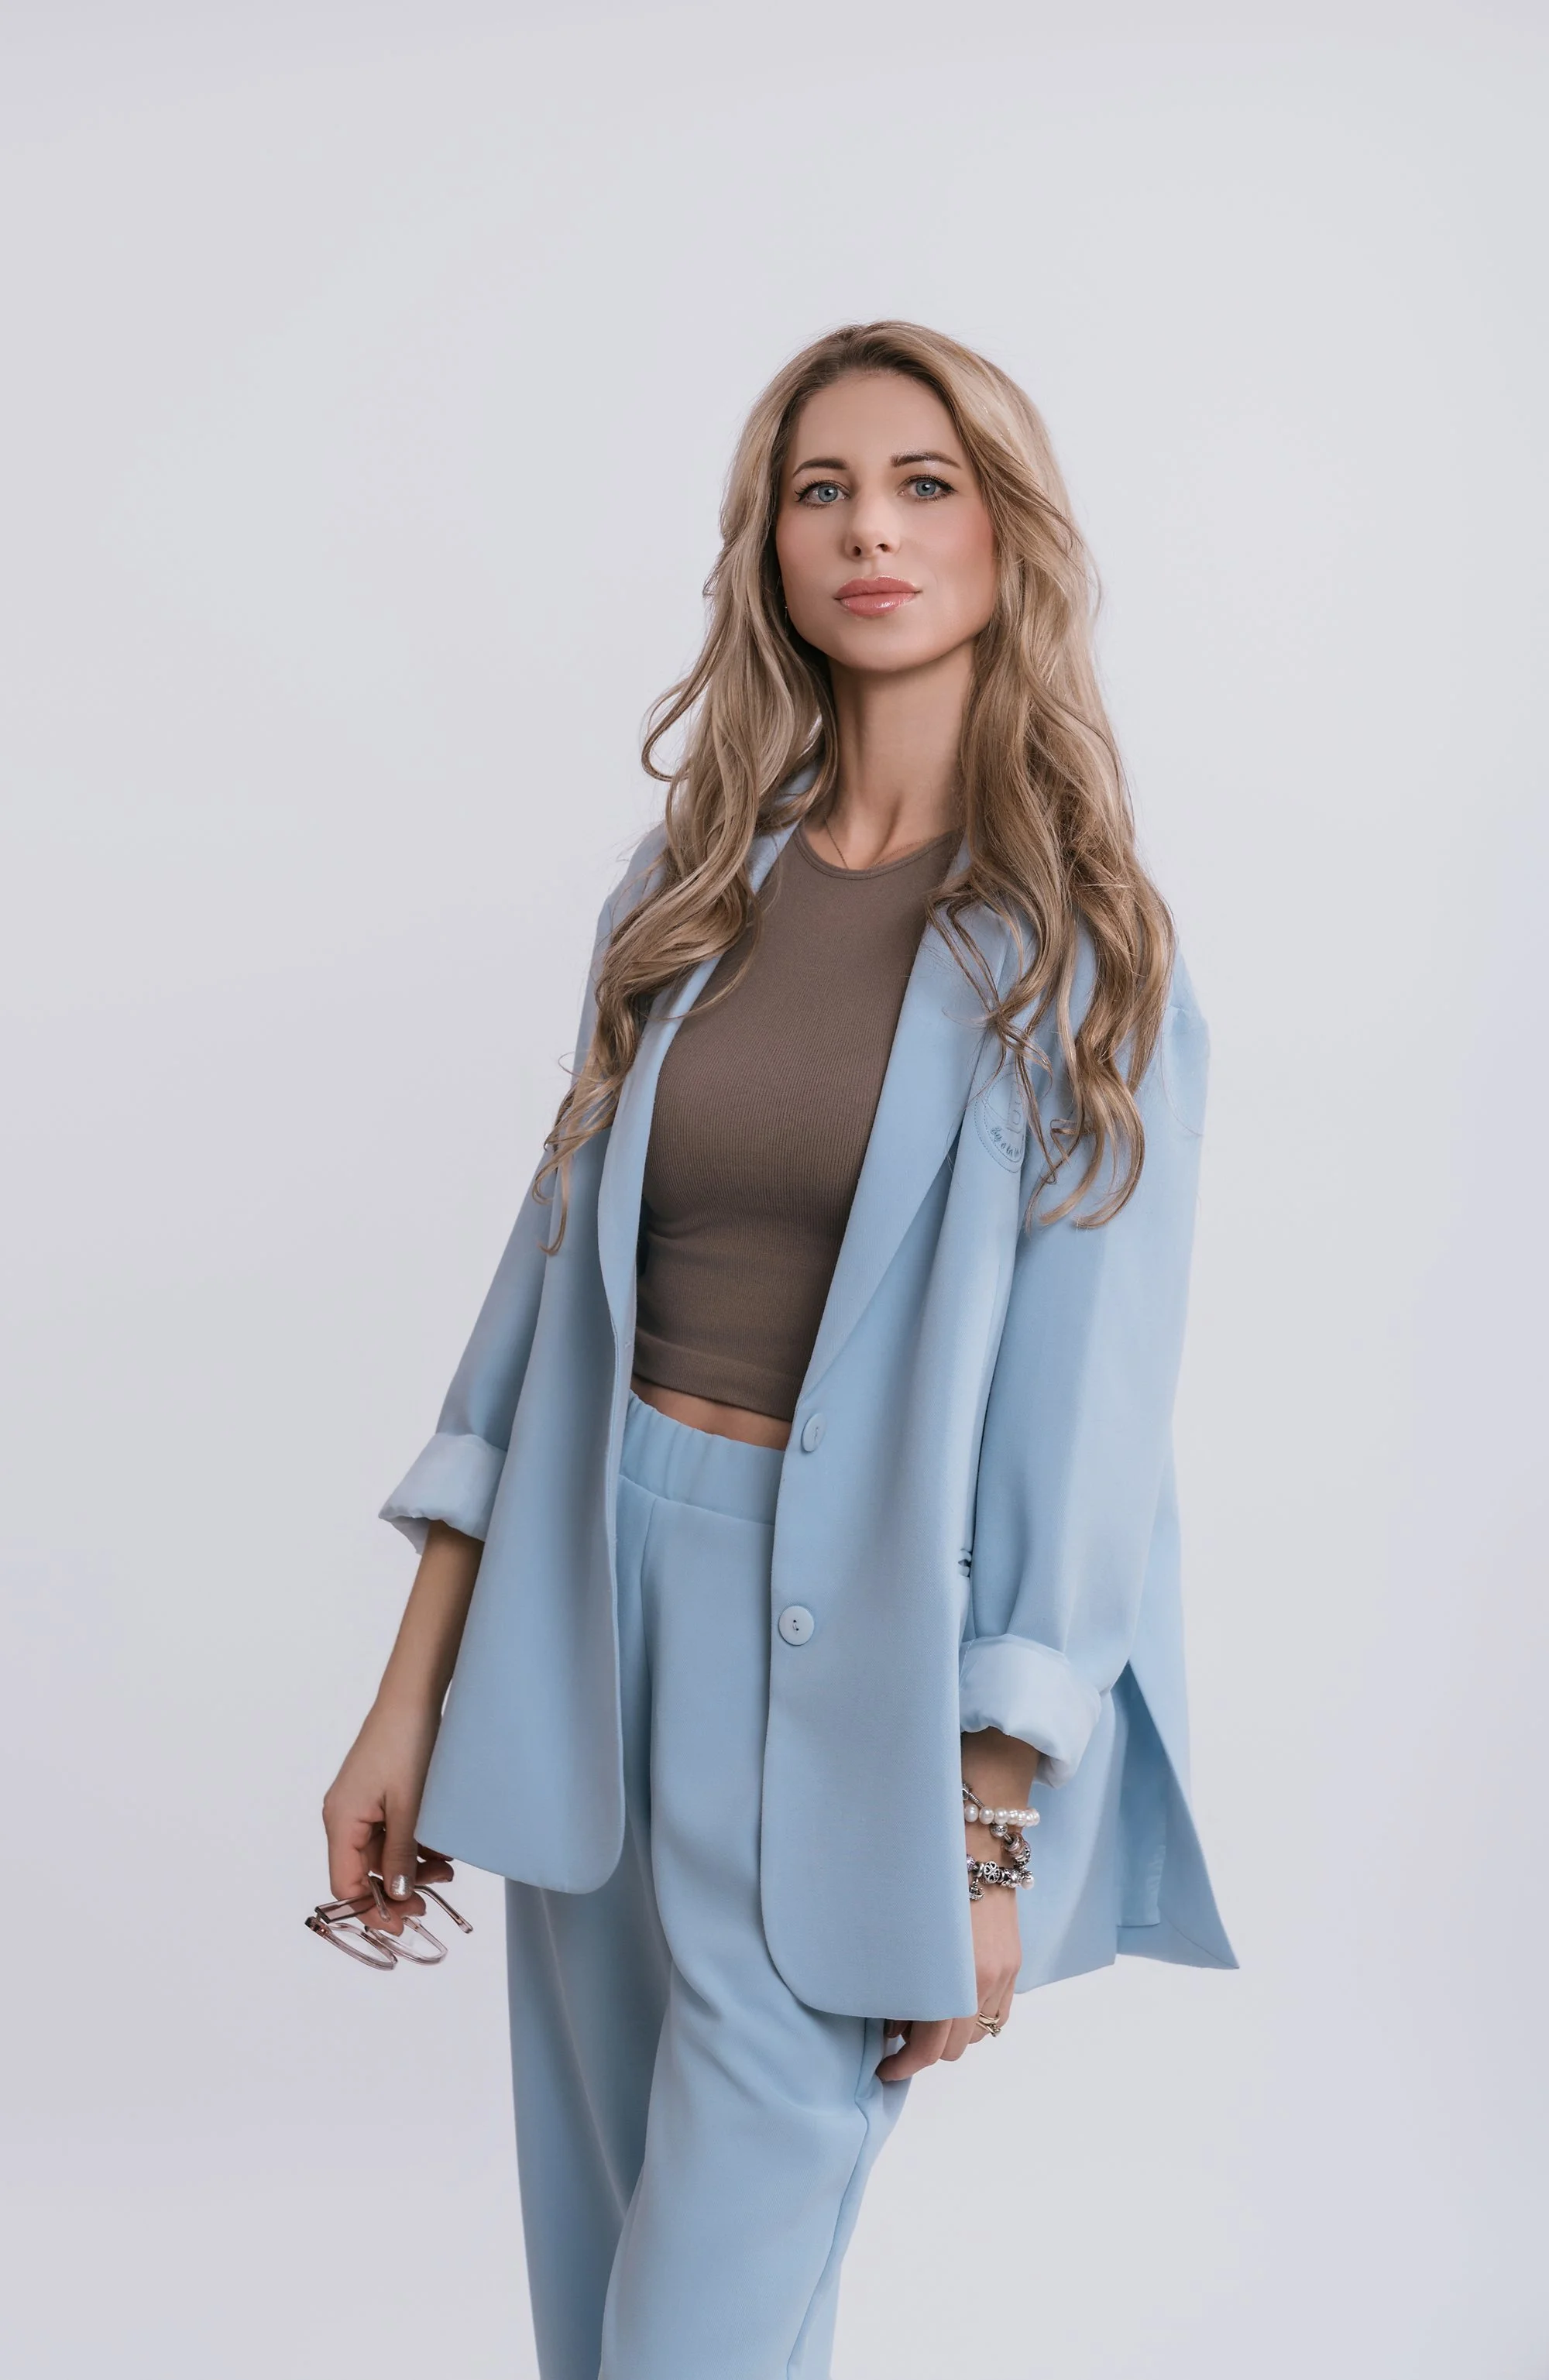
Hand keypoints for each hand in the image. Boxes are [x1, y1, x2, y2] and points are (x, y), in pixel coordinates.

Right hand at [321, 1698, 452, 1934]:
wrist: (413, 1697)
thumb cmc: (407, 1745)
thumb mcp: (410, 1809)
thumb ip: (401, 1857)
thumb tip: (397, 1898)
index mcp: (341, 1821)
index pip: (346, 1885)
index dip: (372, 1910)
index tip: (404, 1924)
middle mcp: (343, 1817)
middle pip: (364, 1873)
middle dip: (398, 1889)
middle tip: (431, 1901)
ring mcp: (360, 1806)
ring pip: (382, 1855)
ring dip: (412, 1867)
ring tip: (445, 1869)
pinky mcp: (377, 1796)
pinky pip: (391, 1833)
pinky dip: (414, 1844)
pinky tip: (439, 1846)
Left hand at [878, 1871, 1021, 2079]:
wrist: (974, 1843)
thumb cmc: (926, 1883)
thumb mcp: (904, 1937)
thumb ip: (899, 1987)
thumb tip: (894, 2027)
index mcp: (953, 1978)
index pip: (932, 2048)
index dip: (905, 2065)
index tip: (885, 2069)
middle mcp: (983, 1982)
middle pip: (956, 2047)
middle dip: (925, 2051)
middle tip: (898, 2038)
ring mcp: (1003, 1974)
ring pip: (979, 2033)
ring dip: (952, 2034)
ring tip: (926, 2016)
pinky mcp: (1014, 1964)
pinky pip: (998, 2013)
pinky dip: (976, 2019)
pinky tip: (955, 2006)